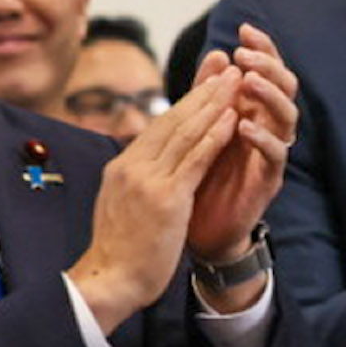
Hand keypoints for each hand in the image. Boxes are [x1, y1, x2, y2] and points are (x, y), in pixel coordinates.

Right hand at [67, 67, 240, 330]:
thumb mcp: (121, 204)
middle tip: (226, 67)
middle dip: (203, 91)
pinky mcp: (166, 198)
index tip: (206, 81)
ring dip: (214, 104)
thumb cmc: (119, 250)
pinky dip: (214, 137)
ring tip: (235, 82)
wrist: (110, 280)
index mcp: (122, 167)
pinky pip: (195, 160)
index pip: (158, 126)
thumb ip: (136, 180)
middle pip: (172, 120)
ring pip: (185, 133)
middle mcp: (132, 166)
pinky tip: (232, 119)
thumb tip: (148, 163)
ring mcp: (148, 180)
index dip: (185, 101)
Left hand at [184, 23, 299, 262]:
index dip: (262, 49)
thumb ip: (208, 92)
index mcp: (253, 108)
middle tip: (245, 57)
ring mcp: (272, 152)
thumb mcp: (201, 126)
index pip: (266, 71)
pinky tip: (243, 127)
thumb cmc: (202, 171)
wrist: (200, 225)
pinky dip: (263, 138)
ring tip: (248, 82)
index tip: (243, 30)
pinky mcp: (270, 179)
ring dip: (269, 96)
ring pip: (288, 117)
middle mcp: (269, 126)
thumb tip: (217, 53)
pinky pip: (277, 155)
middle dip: (269, 66)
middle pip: (285, 87)